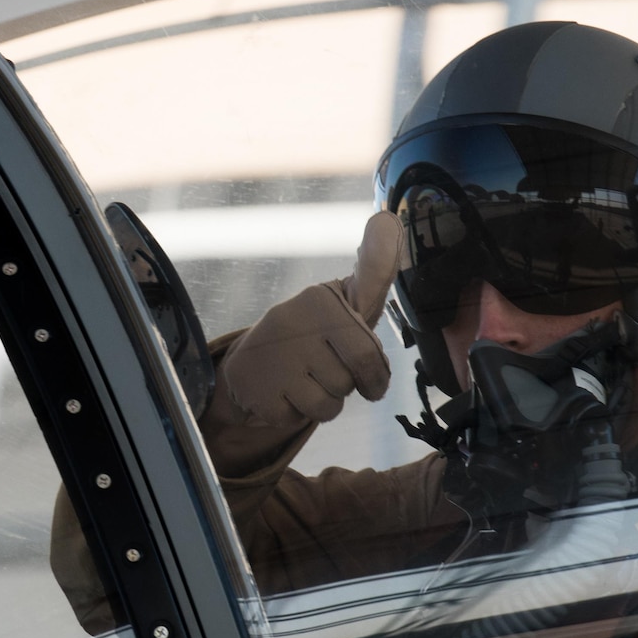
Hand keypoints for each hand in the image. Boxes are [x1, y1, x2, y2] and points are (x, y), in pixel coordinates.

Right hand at [203, 211, 402, 466]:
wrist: (250, 364)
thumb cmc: (313, 333)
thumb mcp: (345, 300)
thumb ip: (373, 269)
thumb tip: (387, 219)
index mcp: (321, 301)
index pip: (367, 351)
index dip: (375, 374)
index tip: (372, 384)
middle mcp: (295, 324)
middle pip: (352, 381)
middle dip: (350, 385)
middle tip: (333, 371)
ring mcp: (274, 360)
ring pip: (329, 404)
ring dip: (324, 401)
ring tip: (306, 379)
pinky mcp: (258, 391)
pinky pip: (298, 418)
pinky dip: (295, 413)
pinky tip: (283, 392)